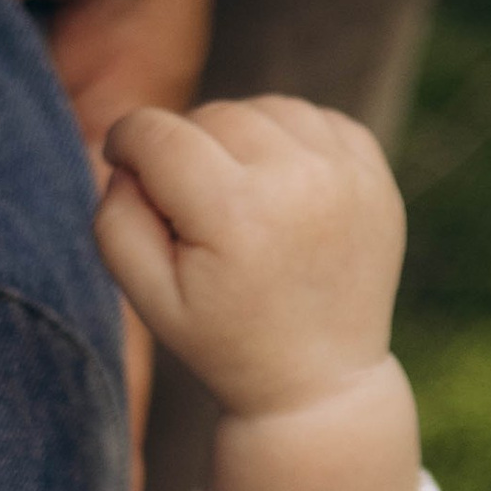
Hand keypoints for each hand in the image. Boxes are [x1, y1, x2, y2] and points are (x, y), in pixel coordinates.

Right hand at [95, 94, 419, 490]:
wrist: (319, 382)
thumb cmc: (223, 342)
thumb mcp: (148, 299)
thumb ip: (116, 222)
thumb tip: (127, 158)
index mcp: (235, 213)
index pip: (157, 134)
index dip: (125, 141)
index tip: (120, 159)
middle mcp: (297, 178)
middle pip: (210, 115)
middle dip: (183, 149)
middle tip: (188, 211)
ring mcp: (345, 171)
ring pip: (263, 108)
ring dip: (236, 139)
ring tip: (234, 196)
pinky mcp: (374, 172)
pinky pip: (313, 118)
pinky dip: (287, 141)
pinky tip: (279, 190)